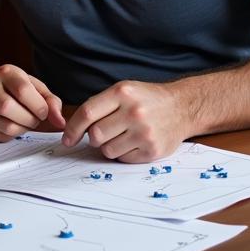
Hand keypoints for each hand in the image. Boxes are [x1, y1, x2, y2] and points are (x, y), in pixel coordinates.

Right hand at [0, 64, 65, 141]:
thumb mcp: (32, 85)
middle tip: (34, 118)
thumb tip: (60, 122)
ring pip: (7, 127)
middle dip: (31, 119)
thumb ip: (50, 101)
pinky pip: (1, 138)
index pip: (23, 91)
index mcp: (4, 73)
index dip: (39, 106)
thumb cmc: (11, 86)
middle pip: (11, 109)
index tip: (43, 112)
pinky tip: (10, 124)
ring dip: (23, 129)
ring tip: (23, 121)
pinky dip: (12, 135)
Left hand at [60, 80, 188, 161]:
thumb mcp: (123, 90)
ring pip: (107, 150)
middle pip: (95, 135)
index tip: (67, 139)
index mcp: (122, 93)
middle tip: (103, 133)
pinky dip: (123, 153)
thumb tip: (74, 130)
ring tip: (122, 136)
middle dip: (93, 138)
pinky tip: (133, 142)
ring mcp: (144, 132)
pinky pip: (123, 159)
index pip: (87, 113)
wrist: (182, 107)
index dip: (73, 129)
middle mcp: (134, 112)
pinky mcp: (152, 150)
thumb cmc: (146, 99)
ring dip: (108, 146)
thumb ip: (99, 106)